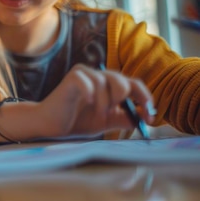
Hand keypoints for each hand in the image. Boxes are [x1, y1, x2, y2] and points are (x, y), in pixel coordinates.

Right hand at [38, 64, 154, 137]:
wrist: (51, 125)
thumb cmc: (76, 121)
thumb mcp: (106, 122)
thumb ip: (124, 118)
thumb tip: (146, 117)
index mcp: (109, 86)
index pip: (134, 84)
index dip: (145, 98)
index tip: (150, 115)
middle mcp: (98, 76)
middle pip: (122, 79)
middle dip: (123, 98)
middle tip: (113, 112)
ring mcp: (84, 75)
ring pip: (105, 81)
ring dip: (104, 101)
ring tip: (97, 113)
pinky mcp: (71, 78)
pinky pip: (86, 81)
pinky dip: (90, 93)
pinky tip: (87, 102)